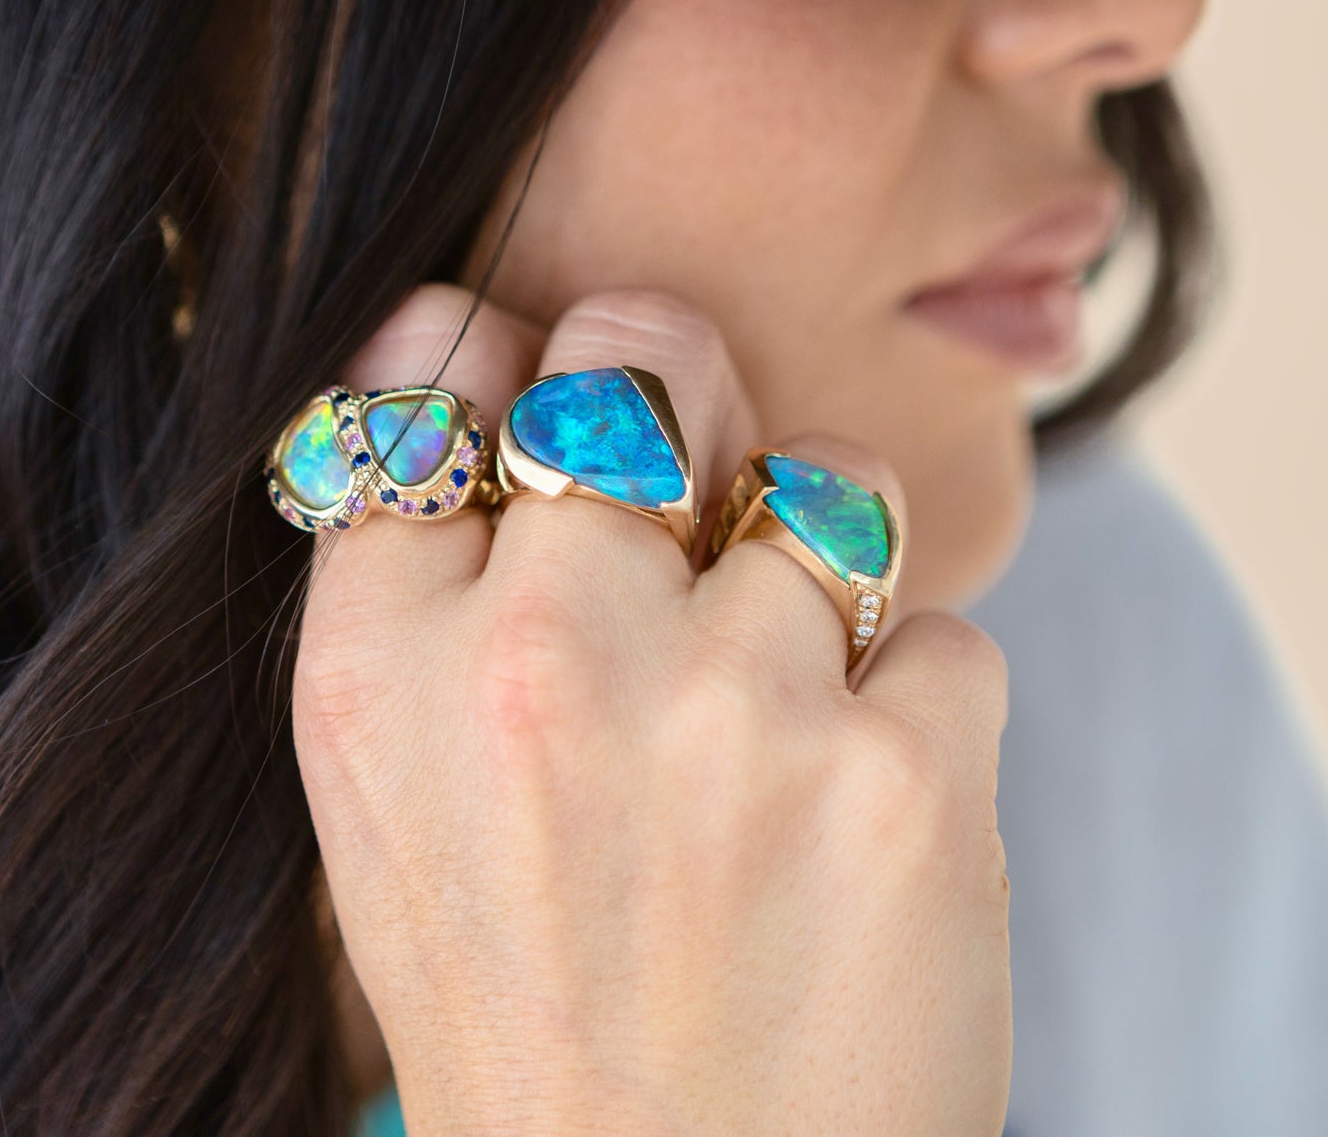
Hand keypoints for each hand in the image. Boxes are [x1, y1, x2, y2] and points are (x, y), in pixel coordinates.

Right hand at [294, 285, 1011, 1133]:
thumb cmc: (533, 992)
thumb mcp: (397, 797)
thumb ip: (423, 579)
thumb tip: (468, 336)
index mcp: (383, 672)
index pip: (437, 393)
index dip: (500, 369)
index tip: (542, 394)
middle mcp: (543, 664)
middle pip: (641, 361)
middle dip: (675, 391)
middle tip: (689, 486)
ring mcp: (730, 714)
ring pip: (831, 481)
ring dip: (823, 569)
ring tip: (778, 714)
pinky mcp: (905, 782)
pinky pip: (944, 635)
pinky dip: (914, 714)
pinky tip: (851, 827)